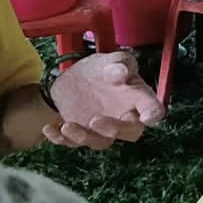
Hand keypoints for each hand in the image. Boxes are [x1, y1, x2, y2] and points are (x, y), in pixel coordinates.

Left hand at [46, 53, 164, 149]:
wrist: (75, 79)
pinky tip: (50, 128)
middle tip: (96, 120)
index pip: (153, 109)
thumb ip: (119, 63)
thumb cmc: (102, 70)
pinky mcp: (82, 135)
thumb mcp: (110, 59)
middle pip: (129, 133)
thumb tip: (122, 73)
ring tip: (67, 125)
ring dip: (84, 137)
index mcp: (138, 99)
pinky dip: (61, 139)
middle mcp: (125, 118)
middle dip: (114, 130)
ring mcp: (103, 130)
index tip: (147, 116)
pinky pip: (73, 143)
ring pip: (100, 142)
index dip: (153, 114)